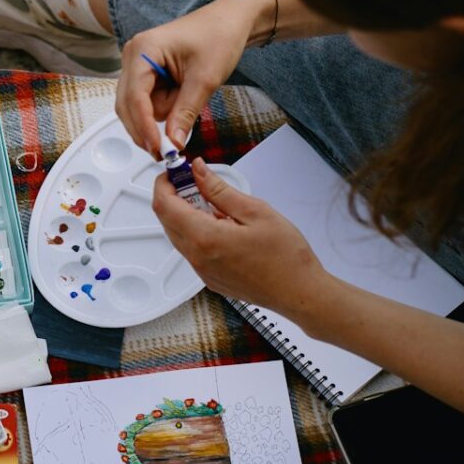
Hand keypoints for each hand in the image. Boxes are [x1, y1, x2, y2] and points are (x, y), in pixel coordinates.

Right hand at [116, 0, 261, 157]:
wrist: (230, 21)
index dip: (143, 126)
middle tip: (168, 148)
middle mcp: (133, 56)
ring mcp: (138, 65)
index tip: (157, 148)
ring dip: (162, 112)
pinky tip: (182, 93)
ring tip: (189, 94)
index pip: (134, 97)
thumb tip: (174, 141)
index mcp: (143, 50)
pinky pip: (148, 101)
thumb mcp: (205, 79)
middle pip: (128, 105)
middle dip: (148, 125)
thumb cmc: (218, 36)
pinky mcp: (146, 73)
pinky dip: (165, 106)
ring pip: (139, 106)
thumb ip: (185, 112)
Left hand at [152, 158, 335, 318]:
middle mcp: (197, 257)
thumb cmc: (285, 257)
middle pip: (166, 220)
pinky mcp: (210, 278)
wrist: (300, 293)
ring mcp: (202, 271)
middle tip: (196, 180)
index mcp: (204, 237)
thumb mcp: (255, 211)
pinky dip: (196, 231)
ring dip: (185, 214)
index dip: (164, 183)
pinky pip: (191, 250)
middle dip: (174, 196)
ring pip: (177, 235)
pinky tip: (221, 225)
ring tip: (214, 202)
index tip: (176, 171)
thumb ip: (219, 189)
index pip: (164, 205)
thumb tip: (198, 171)